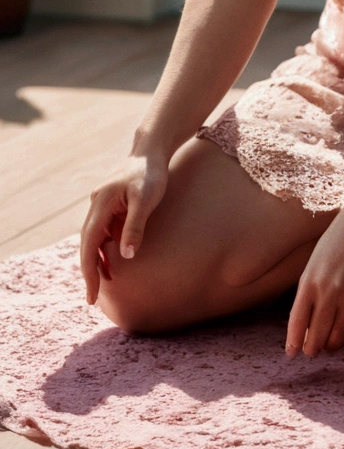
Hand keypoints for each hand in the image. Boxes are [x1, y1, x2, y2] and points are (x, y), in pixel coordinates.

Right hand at [79, 155, 168, 304]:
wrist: (152, 151)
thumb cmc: (151, 174)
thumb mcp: (145, 200)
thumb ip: (135, 227)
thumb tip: (125, 256)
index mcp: (101, 204)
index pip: (89, 245)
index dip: (88, 272)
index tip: (91, 295)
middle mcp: (96, 205)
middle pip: (87, 244)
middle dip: (89, 271)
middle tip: (94, 298)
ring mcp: (101, 205)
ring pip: (93, 239)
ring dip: (97, 260)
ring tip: (105, 283)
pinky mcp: (110, 205)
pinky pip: (102, 231)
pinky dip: (104, 247)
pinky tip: (112, 260)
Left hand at [285, 207, 343, 357]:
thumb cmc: (341, 236)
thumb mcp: (316, 260)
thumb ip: (310, 287)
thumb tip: (307, 320)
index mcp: (309, 280)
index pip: (297, 322)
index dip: (294, 342)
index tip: (292, 353)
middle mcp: (327, 290)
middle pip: (316, 335)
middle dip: (313, 348)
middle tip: (313, 351)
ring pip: (338, 336)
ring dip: (333, 343)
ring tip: (332, 343)